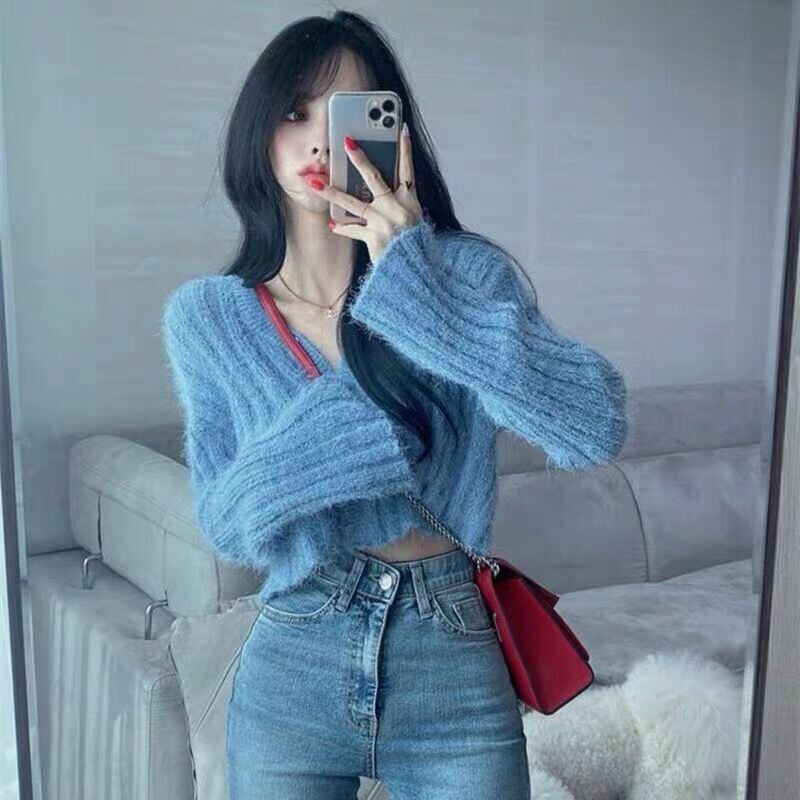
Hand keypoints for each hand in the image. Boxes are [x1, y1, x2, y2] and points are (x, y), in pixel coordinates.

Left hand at [306, 123, 423, 263]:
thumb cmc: (413, 244)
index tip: (401, 130)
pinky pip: (353, 229)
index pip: (407, 169)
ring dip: (331, 191)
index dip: (405, 150)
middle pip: (374, 178)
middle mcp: (396, 208)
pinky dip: (342, 227)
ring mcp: (383, 222)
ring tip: (313, 181)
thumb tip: (377, 190)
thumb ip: (400, 202)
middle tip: (346, 141)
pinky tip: (332, 223)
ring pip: (353, 202)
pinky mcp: (373, 237)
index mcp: (410, 201)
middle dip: (359, 158)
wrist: (413, 269)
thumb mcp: (414, 219)